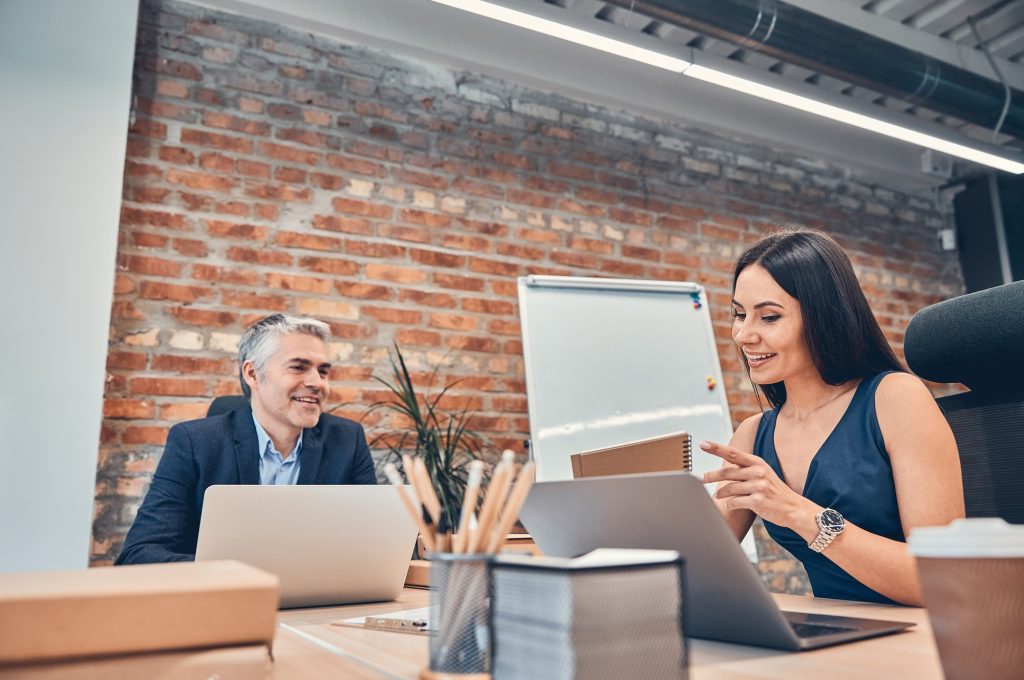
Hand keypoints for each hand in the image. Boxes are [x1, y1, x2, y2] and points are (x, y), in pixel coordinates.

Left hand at [700, 440, 816, 533]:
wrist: (794, 508)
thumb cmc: (774, 491)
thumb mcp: (763, 473)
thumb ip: (745, 469)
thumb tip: (723, 470)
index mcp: (758, 463)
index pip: (734, 453)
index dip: (717, 448)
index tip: (703, 444)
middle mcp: (758, 472)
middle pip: (727, 472)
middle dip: (711, 475)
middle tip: (701, 478)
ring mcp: (758, 486)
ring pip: (729, 488)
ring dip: (720, 493)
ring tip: (717, 496)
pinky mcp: (758, 501)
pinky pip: (735, 501)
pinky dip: (730, 504)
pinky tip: (731, 504)